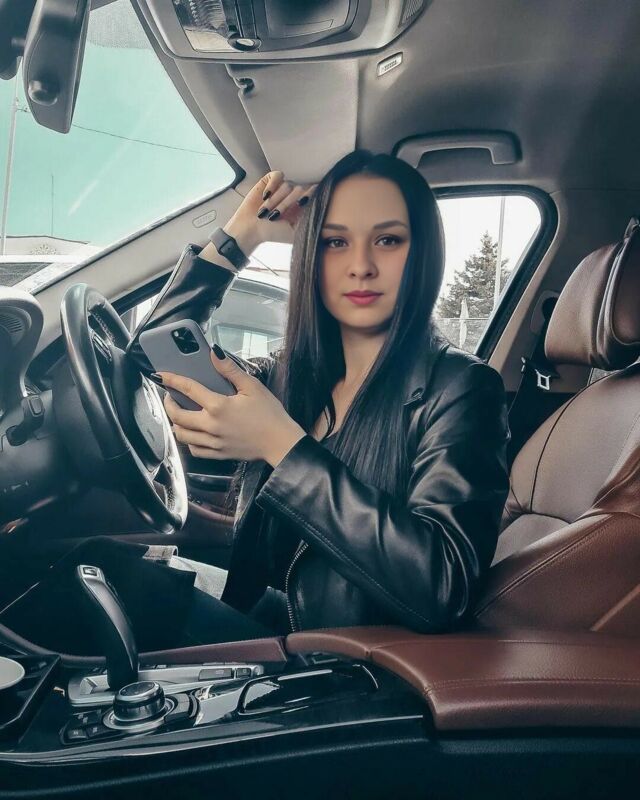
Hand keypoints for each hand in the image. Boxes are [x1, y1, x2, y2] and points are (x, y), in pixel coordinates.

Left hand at [159, 347, 305, 467]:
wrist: (281, 443)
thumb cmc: (270, 414)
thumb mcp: (252, 387)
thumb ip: (230, 370)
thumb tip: (214, 352)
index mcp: (218, 406)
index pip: (188, 389)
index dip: (172, 380)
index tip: (161, 375)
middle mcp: (211, 426)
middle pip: (177, 416)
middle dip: (168, 404)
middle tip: (170, 396)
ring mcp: (213, 442)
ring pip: (182, 435)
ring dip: (176, 423)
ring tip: (179, 414)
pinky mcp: (218, 454)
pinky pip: (194, 450)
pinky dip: (189, 441)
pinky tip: (193, 433)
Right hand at [223, 171, 317, 253]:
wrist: (251, 229)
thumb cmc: (273, 233)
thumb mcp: (295, 232)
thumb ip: (310, 222)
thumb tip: (326, 215)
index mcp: (303, 206)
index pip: (314, 193)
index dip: (309, 195)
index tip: (301, 203)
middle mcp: (295, 195)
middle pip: (299, 189)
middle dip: (285, 204)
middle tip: (274, 216)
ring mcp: (283, 186)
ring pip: (287, 185)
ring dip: (275, 199)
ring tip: (265, 211)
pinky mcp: (271, 181)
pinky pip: (277, 176)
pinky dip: (271, 187)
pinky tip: (265, 196)